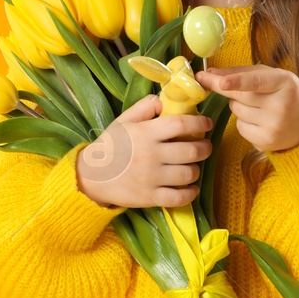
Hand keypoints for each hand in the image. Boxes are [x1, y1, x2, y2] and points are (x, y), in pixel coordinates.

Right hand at [75, 94, 212, 209]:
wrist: (92, 176)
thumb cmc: (110, 146)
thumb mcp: (123, 121)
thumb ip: (144, 107)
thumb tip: (165, 99)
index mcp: (145, 133)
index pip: (180, 124)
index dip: (199, 122)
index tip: (207, 122)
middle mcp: (151, 155)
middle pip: (191, 151)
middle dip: (205, 148)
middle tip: (205, 146)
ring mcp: (152, 178)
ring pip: (189, 174)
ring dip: (196, 169)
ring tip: (192, 166)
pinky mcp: (151, 197)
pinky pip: (180, 197)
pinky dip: (191, 193)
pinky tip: (191, 187)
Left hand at [195, 65, 298, 153]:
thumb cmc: (288, 94)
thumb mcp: (273, 76)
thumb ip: (242, 72)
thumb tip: (211, 73)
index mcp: (285, 83)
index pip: (257, 82)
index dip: (237, 81)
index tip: (220, 82)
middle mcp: (281, 106)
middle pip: (239, 96)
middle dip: (223, 87)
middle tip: (216, 81)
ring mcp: (274, 127)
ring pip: (236, 110)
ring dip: (238, 105)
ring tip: (258, 105)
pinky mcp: (266, 143)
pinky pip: (239, 127)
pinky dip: (243, 121)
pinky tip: (259, 120)